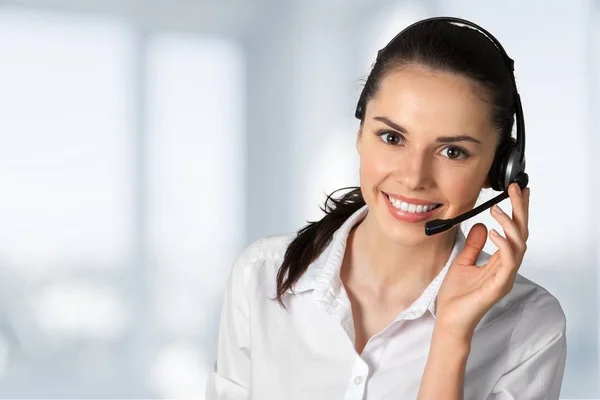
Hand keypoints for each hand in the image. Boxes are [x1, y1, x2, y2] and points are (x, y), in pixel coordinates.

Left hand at [434, 183, 529, 340]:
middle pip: (521, 234)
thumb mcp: (462, 262)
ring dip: (510, 225)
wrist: (450, 319)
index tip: (517, 191)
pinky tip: (495, 232)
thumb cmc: (457, 296)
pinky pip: (508, 262)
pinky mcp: (499, 286)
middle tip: (516, 190)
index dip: (517, 212)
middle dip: (520, 210)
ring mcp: (505, 277)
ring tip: (498, 209)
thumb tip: (483, 226)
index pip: (514, 232)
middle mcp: (506, 268)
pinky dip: (504, 245)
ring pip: (519, 246)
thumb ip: (474, 245)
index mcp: (500, 262)